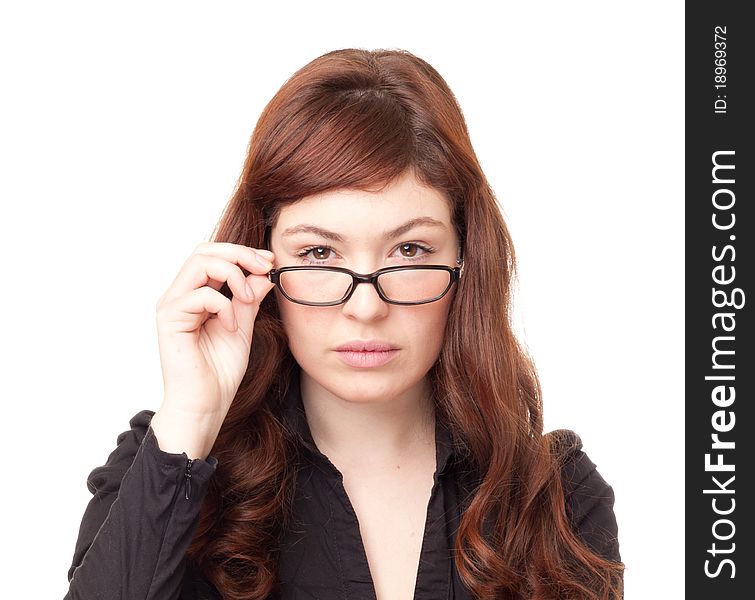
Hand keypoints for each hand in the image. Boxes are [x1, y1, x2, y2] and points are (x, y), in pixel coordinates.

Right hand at [150, 242, 275, 456]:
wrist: (205, 406)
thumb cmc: (219, 373)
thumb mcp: (243, 328)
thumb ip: (249, 300)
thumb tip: (264, 273)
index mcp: (194, 295)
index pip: (213, 255)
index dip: (242, 253)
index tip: (269, 262)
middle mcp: (179, 295)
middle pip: (204, 250)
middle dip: (239, 253)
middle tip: (264, 267)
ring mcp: (171, 306)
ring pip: (199, 262)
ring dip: (232, 273)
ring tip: (248, 298)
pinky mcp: (169, 320)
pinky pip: (200, 294)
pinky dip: (224, 305)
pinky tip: (231, 326)